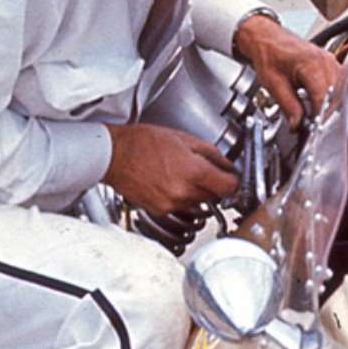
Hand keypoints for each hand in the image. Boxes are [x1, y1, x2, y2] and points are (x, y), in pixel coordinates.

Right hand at [103, 121, 236, 220]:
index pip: (229, 187)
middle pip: (215, 196)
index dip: (234, 181)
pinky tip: (168, 182)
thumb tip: (226, 163)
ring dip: (196, 191)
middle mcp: (183, 192)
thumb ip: (210, 153)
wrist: (113, 156)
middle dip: (213, 184)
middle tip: (203, 171)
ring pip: (198, 202)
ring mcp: (171, 204)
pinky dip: (179, 197)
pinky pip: (180, 207)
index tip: (232, 178)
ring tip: (179, 173)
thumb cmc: (141, 143)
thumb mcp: (182, 138)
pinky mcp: (160, 210)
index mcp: (193, 171)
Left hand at [231, 10, 344, 125]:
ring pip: (340, 92)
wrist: (267, 38)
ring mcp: (331, 61)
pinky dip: (331, 97)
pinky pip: (338, 85)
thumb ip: (288, 106)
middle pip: (336, 96)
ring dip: (329, 105)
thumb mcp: (273, 84)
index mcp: (311, 63)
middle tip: (312, 126)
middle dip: (325, 113)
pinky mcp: (331, 65)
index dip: (320, 116)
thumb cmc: (269, 54)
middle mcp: (325, 61)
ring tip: (314, 114)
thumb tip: (298, 125)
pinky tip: (319, 103)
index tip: (314, 129)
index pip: (324, 97)